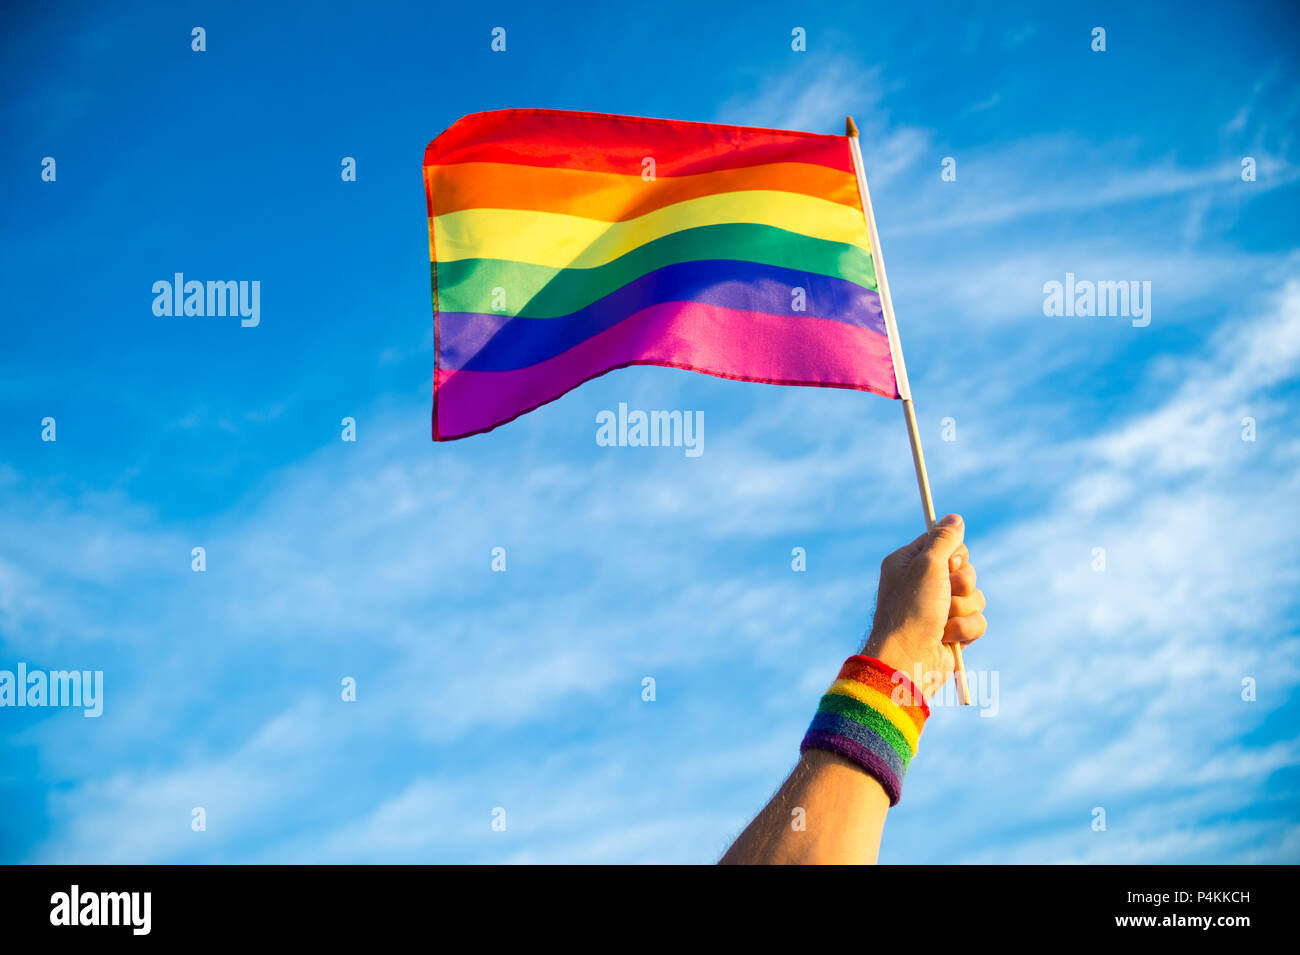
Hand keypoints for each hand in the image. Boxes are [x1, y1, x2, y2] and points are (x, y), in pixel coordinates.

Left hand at [862, 514, 985, 697]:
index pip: (944, 544)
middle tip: (945, 594)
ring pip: (975, 597)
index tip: (949, 564)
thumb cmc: (911, 610)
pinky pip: (977, 621)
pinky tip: (946, 638)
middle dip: (962, 584)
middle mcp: (923, 584)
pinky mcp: (952, 632)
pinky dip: (966, 630)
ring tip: (942, 621)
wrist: (908, 661)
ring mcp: (938, 610)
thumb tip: (955, 518)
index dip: (954, 555)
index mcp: (909, 564)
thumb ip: (944, 539)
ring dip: (963, 608)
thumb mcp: (927, 565)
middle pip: (965, 570)